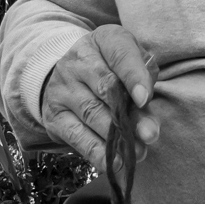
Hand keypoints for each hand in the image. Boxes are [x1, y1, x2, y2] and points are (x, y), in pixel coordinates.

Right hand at [39, 25, 159, 170]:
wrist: (69, 75)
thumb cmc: (113, 69)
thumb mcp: (132, 63)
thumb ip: (144, 81)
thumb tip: (146, 112)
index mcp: (103, 40)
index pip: (119, 53)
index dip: (133, 76)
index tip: (145, 99)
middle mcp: (77, 60)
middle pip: (106, 87)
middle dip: (129, 114)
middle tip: (150, 134)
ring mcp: (62, 88)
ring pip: (91, 113)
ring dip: (116, 137)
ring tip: (138, 152)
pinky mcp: (54, 115)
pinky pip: (77, 136)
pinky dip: (97, 152)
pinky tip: (115, 163)